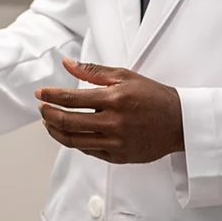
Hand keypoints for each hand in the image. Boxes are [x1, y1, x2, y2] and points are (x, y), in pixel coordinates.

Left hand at [36, 59, 183, 164]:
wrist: (180, 122)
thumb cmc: (152, 96)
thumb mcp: (124, 76)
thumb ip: (92, 71)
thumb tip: (67, 63)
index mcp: (114, 100)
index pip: (71, 99)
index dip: (51, 96)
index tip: (40, 93)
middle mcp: (114, 123)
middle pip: (68, 122)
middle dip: (48, 114)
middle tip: (41, 108)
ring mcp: (116, 143)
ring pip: (74, 141)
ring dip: (55, 131)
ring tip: (48, 122)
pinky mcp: (119, 157)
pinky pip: (88, 151)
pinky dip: (74, 142)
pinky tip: (69, 133)